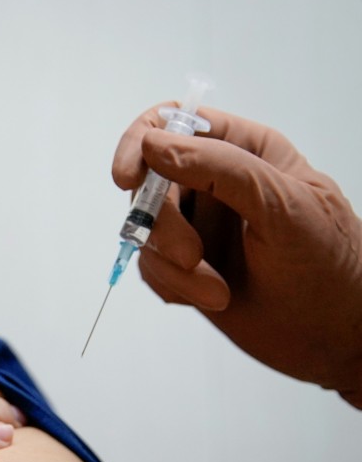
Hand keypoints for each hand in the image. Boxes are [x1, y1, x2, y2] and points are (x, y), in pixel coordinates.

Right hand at [111, 106, 361, 406]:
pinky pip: (150, 266)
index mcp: (246, 150)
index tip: (128, 179)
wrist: (333, 339)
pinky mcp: (186, 264)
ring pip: (145, 230)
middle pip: (150, 182)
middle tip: (191, 258)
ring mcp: (199, 224)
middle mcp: (216, 181)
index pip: (175, 122)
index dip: (141, 143)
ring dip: (172, 265)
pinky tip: (210, 296)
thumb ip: (221, 169)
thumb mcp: (282, 207)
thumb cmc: (329, 268)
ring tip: (215, 289)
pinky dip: (172, 286)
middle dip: (163, 226)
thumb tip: (155, 144)